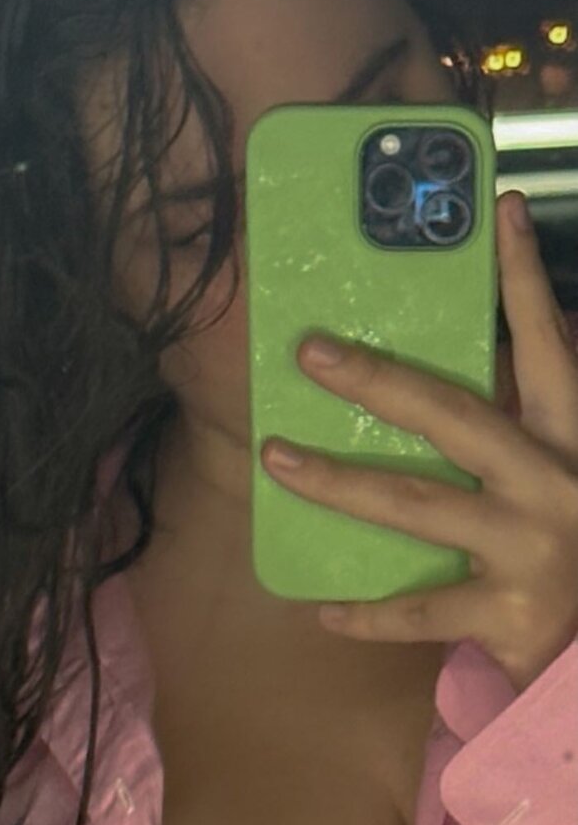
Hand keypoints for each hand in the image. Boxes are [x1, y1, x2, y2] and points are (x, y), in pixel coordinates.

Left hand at [260, 191, 577, 692]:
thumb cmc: (574, 559)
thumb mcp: (560, 482)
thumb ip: (521, 438)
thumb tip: (439, 390)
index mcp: (570, 441)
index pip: (549, 345)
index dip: (524, 279)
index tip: (497, 211)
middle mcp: (554, 483)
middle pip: (456, 416)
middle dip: (379, 380)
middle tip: (311, 352)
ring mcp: (531, 548)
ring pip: (415, 505)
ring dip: (337, 483)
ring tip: (276, 460)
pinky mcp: (508, 613)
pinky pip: (418, 608)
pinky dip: (366, 614)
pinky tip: (322, 610)